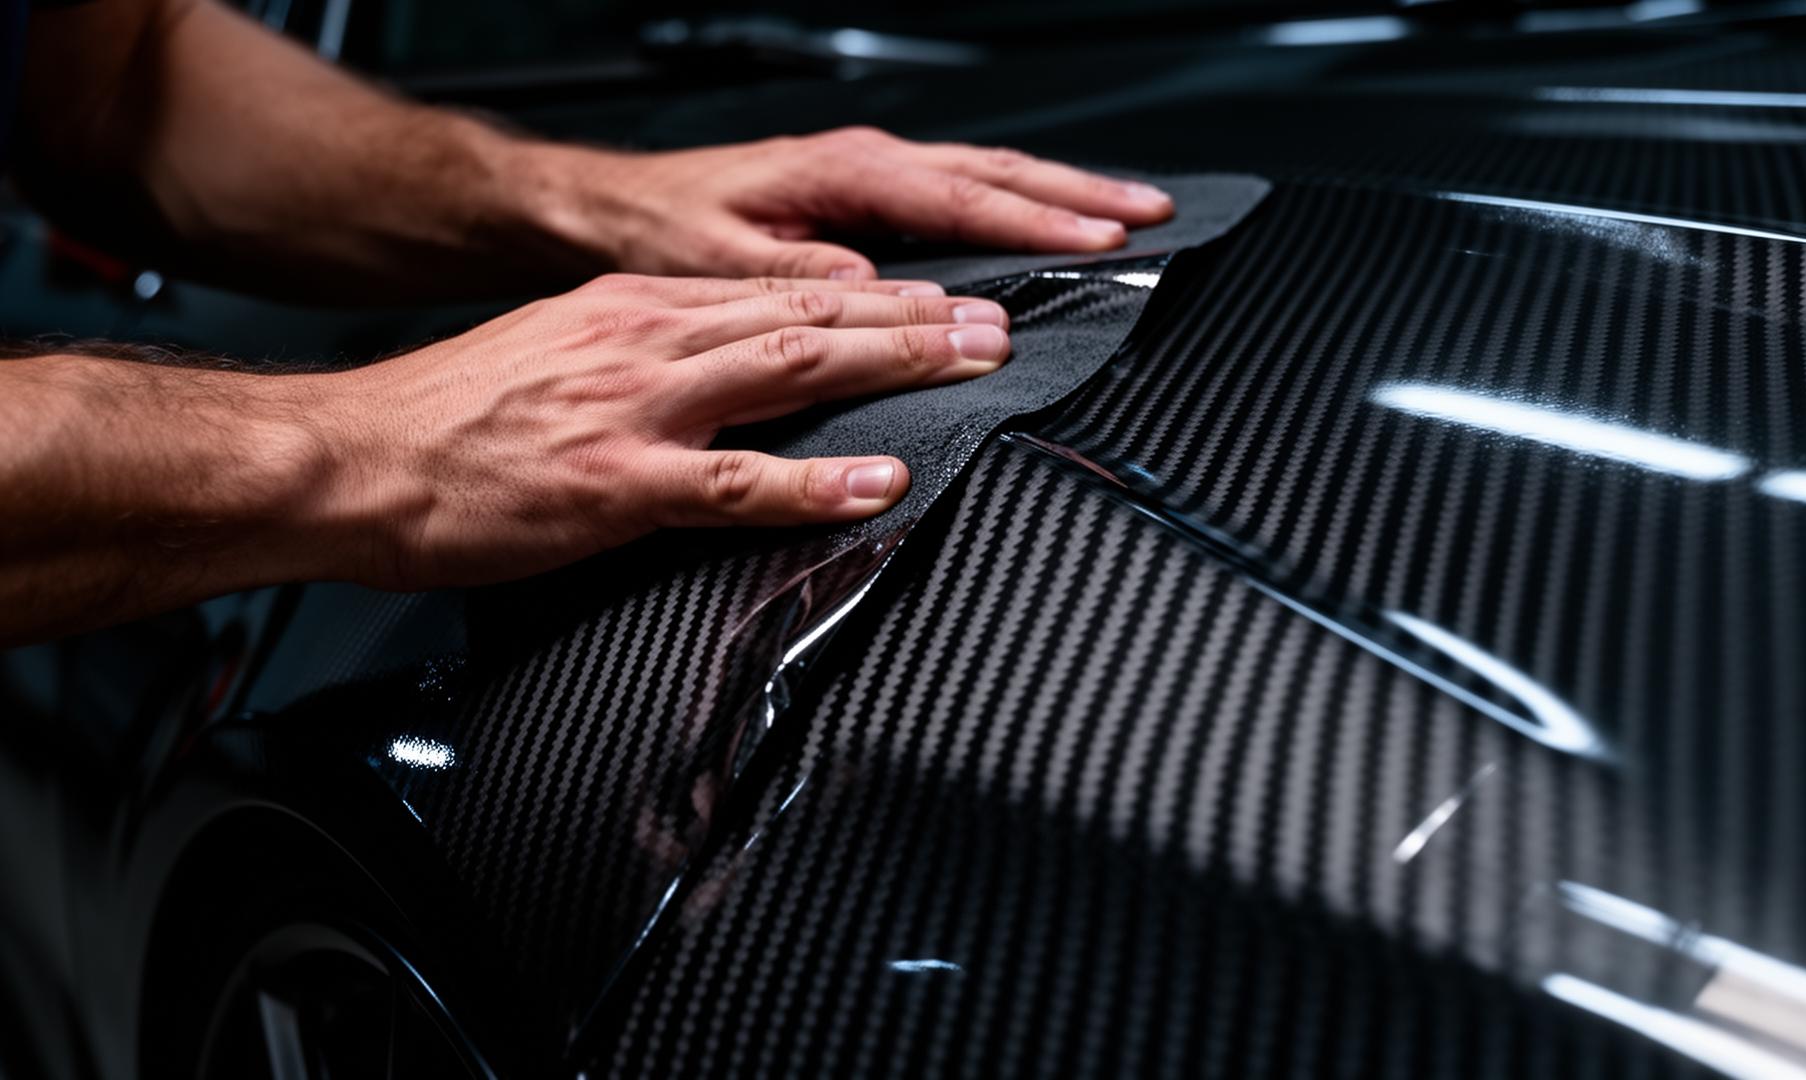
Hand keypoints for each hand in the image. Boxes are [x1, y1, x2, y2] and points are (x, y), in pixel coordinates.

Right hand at [316, 273, 1009, 588]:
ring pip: (791, 371)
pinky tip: (877, 480)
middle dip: (914, 317)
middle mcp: (644, 342)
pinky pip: (735, 482)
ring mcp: (634, 409)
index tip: (942, 298)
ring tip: (972, 370)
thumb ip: (647, 361)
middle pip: (806, 314)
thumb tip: (727, 380)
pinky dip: (815, 482)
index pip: (778, 289)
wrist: (347, 461)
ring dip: (893, 366)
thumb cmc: (446, 424)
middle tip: (996, 324)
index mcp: (632, 312)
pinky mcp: (613, 483)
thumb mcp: (558, 358)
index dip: (874, 294)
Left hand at [523, 126, 1176, 280]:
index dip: (1037, 221)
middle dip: (1078, 192)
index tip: (1100, 238)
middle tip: (1151, 215)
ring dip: (1059, 192)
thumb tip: (881, 295)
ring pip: (986, 175)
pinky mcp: (865, 196)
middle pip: (995, 173)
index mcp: (840, 172)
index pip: (962, 198)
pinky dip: (1017, 204)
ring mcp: (869, 175)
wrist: (610, 208)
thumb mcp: (720, 263)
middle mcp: (863, 163)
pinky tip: (1050, 221)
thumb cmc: (659, 229)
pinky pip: (961, 193)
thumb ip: (804, 279)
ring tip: (1128, 211)